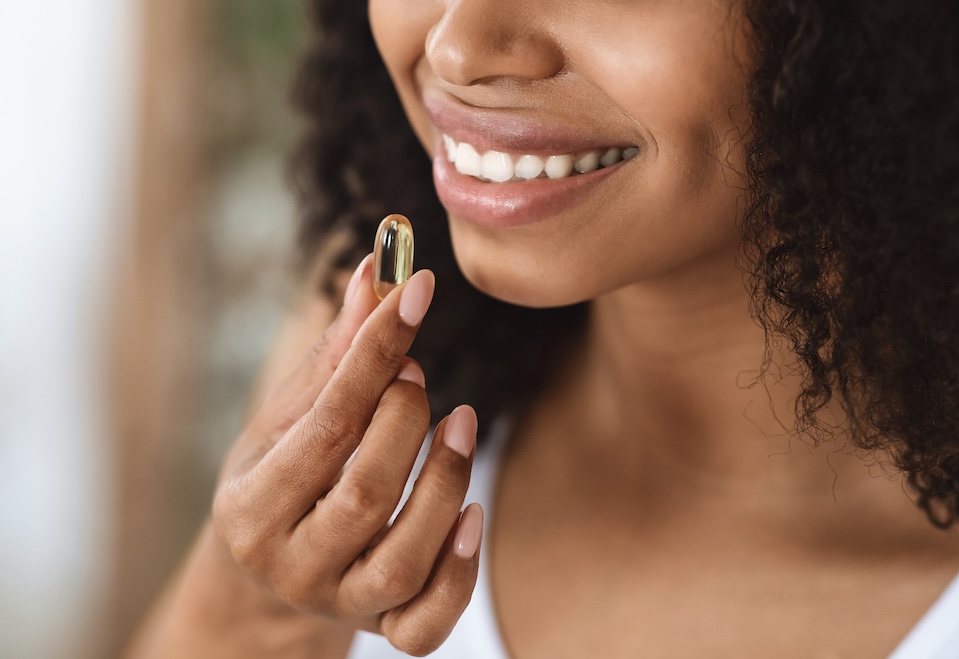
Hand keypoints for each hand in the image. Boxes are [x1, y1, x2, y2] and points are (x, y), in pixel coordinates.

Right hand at [212, 255, 482, 655]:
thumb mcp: (289, 420)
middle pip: (366, 492)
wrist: (267, 581)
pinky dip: (459, 570)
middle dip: (407, 419)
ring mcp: (337, 603)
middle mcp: (290, 564)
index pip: (326, 424)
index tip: (418, 289)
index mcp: (251, 506)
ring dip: (445, 479)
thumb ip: (336, 355)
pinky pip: (427, 622)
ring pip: (404, 557)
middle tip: (419, 374)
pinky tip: (472, 513)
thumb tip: (376, 271)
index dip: (376, 351)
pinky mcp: (380, 630)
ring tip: (461, 420)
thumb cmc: (283, 480)